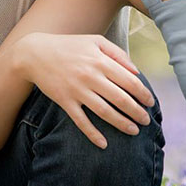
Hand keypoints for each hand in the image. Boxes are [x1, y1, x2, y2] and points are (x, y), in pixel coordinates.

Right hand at [14, 32, 153, 148]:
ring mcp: (77, 90)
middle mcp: (91, 76)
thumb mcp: (95, 41)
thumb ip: (118, 54)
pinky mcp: (65, 101)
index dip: (143, 94)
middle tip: (146, 121)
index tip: (151, 103)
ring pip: (104, 112)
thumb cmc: (69, 46)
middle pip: (120, 99)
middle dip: (137, 112)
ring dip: (121, 124)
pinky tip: (103, 144)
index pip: (129, 81)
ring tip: (134, 131)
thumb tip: (137, 71)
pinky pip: (81, 121)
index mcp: (100, 61)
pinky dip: (92, 134)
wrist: (34, 54)